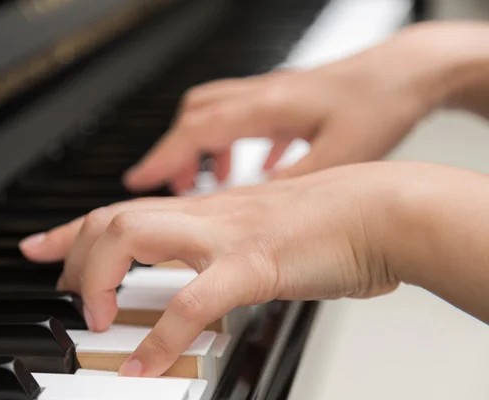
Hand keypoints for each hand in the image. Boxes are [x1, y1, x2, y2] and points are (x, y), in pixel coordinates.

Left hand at [21, 161, 415, 376]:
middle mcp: (208, 216)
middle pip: (114, 217)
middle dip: (73, 252)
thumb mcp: (265, 232)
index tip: (39, 245)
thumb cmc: (332, 223)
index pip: (125, 209)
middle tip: (63, 289)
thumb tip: (206, 279)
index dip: (73, 227)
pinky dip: (163, 335)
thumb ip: (229, 251)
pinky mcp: (255, 263)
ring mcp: (227, 236)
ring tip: (95, 318)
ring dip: (100, 278)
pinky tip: (146, 366)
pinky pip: (193, 300)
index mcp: (209, 211)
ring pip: (134, 236)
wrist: (382, 210)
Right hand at [121, 22, 476, 192]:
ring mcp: (276, 95)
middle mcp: (264, 95)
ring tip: (206, 179)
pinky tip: (255, 164)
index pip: (197, 130)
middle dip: (176, 151)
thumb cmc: (380, 105)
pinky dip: (239, 142)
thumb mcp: (336, 156)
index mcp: (267, 107)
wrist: (411, 71)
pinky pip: (248, 117)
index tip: (137, 179)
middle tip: (167, 185)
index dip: (163, 157)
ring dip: (205, 146)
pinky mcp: (291, 100)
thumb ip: (289, 184)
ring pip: (219, 113)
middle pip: (197, 116)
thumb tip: (251, 209)